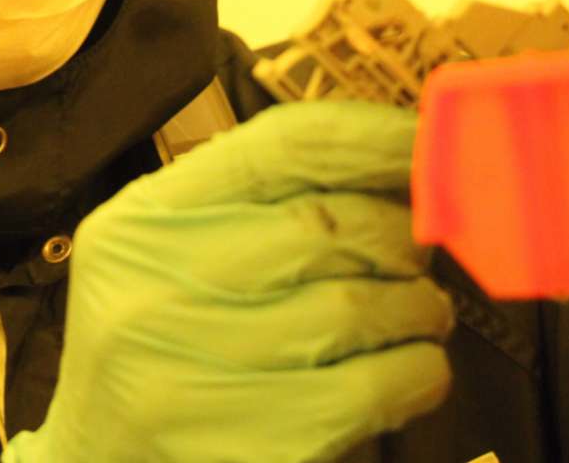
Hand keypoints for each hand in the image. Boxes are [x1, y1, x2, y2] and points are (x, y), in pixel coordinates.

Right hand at [4, 100, 453, 462]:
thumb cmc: (162, 347)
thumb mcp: (173, 256)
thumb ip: (264, 205)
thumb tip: (403, 163)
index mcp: (140, 224)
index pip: (274, 148)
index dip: (369, 137)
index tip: (427, 139)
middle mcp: (155, 290)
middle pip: (324, 227)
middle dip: (400, 234)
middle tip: (421, 251)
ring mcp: (196, 374)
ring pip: (357, 306)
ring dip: (417, 305)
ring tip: (420, 311)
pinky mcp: (251, 445)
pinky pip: (375, 387)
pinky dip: (419, 369)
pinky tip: (412, 367)